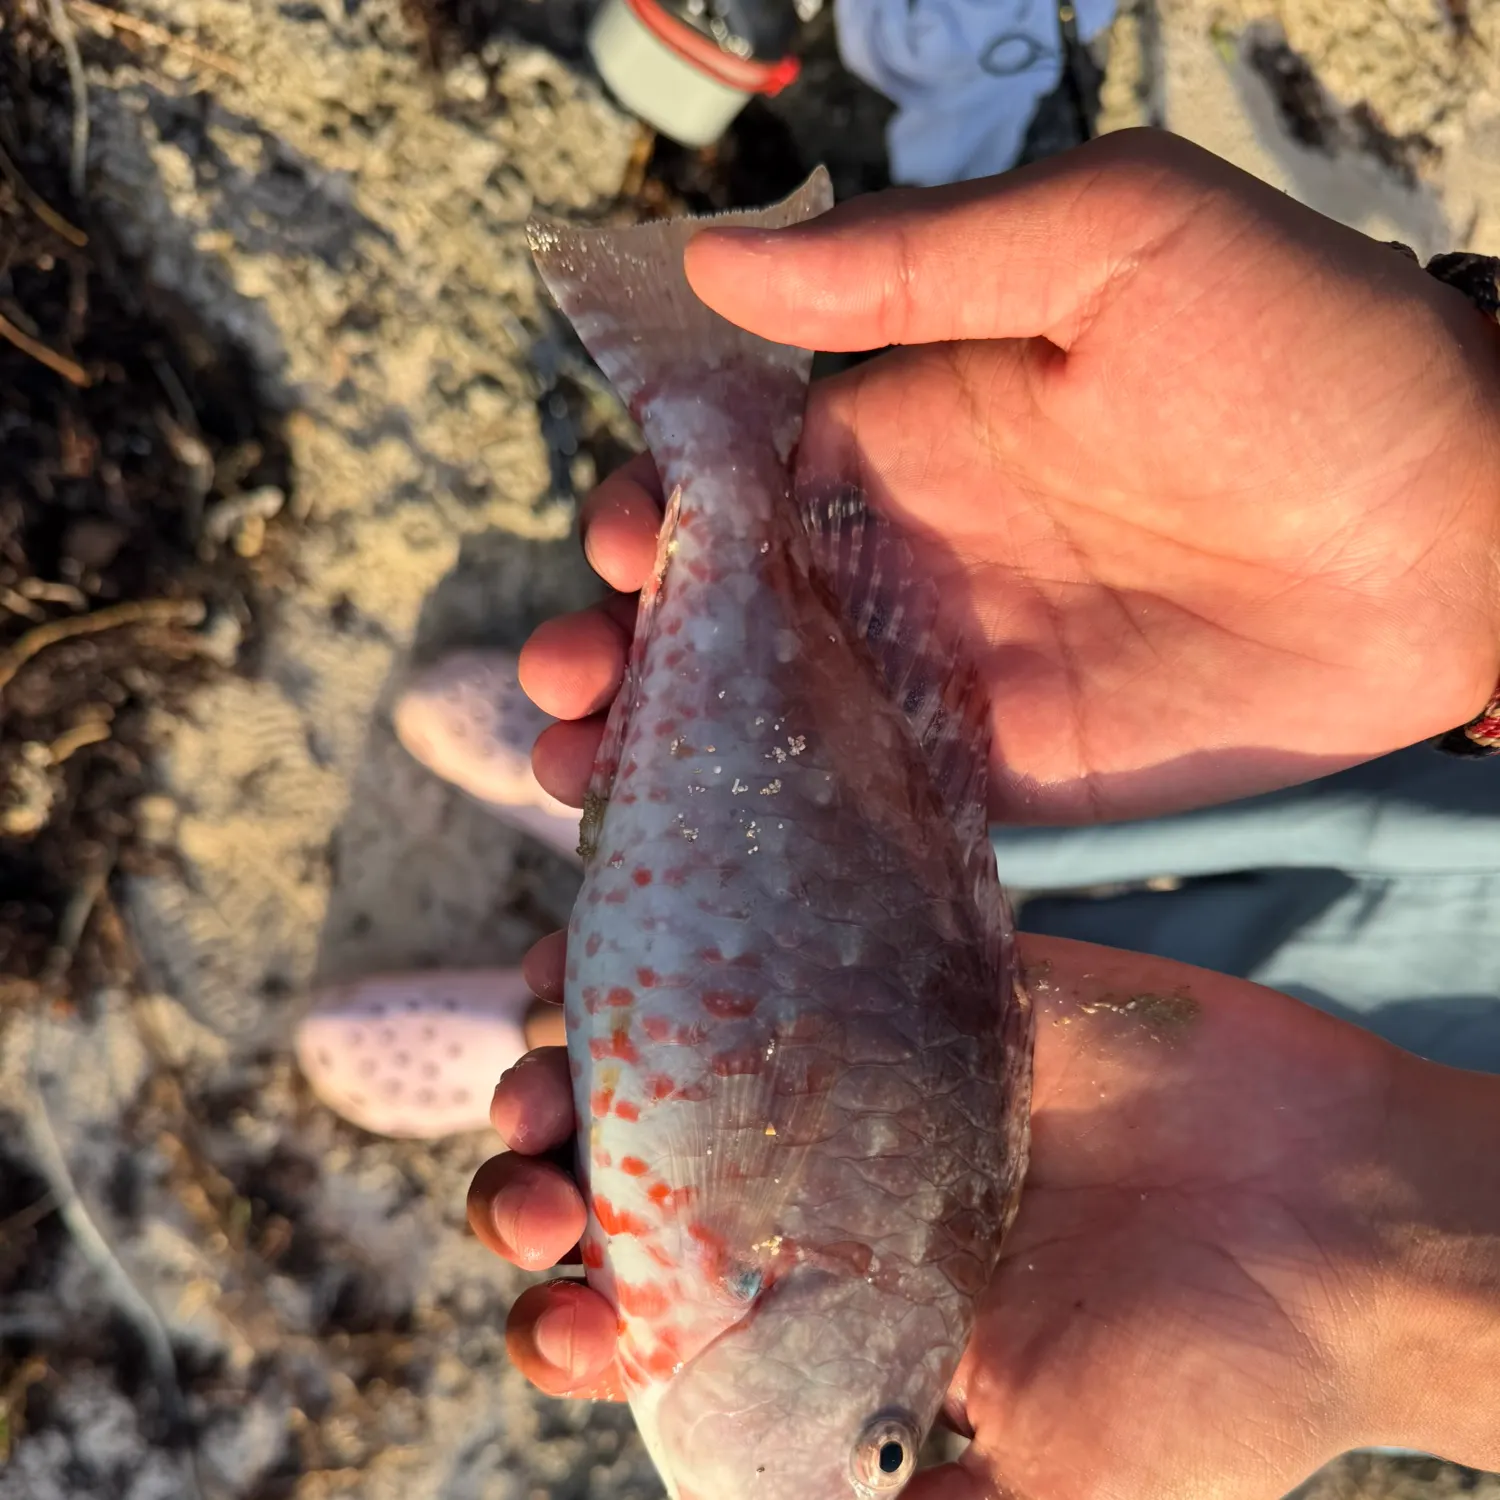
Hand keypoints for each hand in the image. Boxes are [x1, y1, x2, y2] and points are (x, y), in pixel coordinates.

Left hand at [471, 935, 1499, 1499]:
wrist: (1353, 1222)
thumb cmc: (1219, 1387)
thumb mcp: (1052, 1497)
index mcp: (833, 1323)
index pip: (653, 1322)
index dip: (576, 1320)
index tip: (559, 1316)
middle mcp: (831, 1195)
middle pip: (638, 1180)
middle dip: (551, 1184)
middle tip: (530, 1178)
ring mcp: (871, 1078)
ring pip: (680, 1053)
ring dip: (593, 1053)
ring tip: (546, 1056)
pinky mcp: (926, 981)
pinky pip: (787, 941)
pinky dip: (703, 936)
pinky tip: (635, 922)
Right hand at [520, 128, 1499, 824]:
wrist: (1466, 531)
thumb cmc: (1309, 354)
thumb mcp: (1119, 244)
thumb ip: (924, 256)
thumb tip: (718, 263)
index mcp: (905, 426)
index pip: (732, 476)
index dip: (650, 516)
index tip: (610, 555)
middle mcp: (903, 555)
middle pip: (722, 614)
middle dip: (625, 653)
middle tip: (561, 700)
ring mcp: (947, 675)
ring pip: (770, 721)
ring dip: (669, 755)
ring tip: (578, 789)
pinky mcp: (1004, 776)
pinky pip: (868, 811)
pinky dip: (784, 837)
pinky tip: (710, 869)